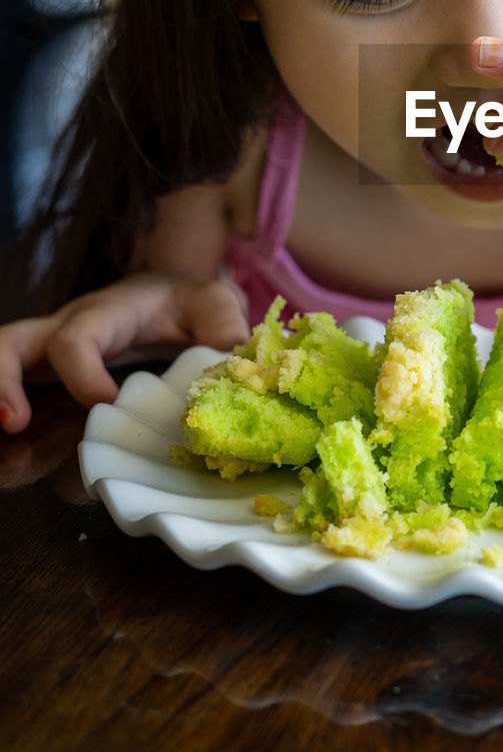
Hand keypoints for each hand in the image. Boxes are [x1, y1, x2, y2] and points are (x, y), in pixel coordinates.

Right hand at [0, 272, 250, 434]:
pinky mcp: (47, 376)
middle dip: (1, 382)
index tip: (106, 405)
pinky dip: (9, 421)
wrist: (173, 297)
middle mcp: (66, 330)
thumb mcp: (213, 303)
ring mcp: (50, 353)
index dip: (82, 374)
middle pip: (9, 343)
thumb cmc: (188, 303)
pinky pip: (13, 391)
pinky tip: (20, 455)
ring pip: (2, 363)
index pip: (75, 338)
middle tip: (13, 424)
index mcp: (105, 314)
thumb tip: (231, 364)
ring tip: (12, 449)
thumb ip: (224, 327)